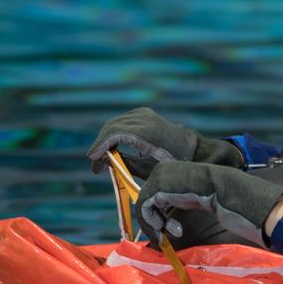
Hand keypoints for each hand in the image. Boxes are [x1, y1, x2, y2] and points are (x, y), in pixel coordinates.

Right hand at [87, 107, 244, 175]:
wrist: (190, 148)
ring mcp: (143, 113)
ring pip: (114, 125)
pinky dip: (113, 135)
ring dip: (105, 141)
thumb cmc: (171, 162)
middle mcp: (144, 118)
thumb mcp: (148, 169)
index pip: (115, 133)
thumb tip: (103, 162)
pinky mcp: (142, 114)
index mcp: (147, 131)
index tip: (92, 160)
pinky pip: (121, 123)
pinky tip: (110, 151)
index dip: (100, 146)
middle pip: (111, 128)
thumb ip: (124, 165)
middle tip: (95, 167)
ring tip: (101, 162)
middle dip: (100, 146)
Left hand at [136, 161, 282, 247]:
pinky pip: (144, 209)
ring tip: (174, 232)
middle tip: (173, 233)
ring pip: (143, 206)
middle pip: (146, 200)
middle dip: (156, 221)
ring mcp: (159, 177)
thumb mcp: (194, 198)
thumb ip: (178, 203)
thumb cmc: (219, 196)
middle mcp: (163, 170)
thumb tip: (162, 222)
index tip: (172, 229)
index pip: (154, 194)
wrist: (227, 190)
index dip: (159, 215)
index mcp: (172, 170)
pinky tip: (173, 228)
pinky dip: (154, 223)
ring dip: (156, 225)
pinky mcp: (157, 187)